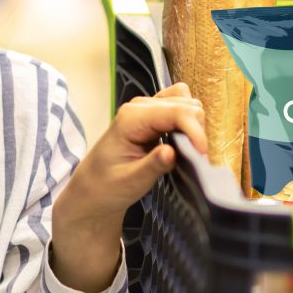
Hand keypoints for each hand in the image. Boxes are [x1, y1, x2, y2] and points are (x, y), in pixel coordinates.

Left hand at [48, 84, 207, 292]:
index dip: (195, 132)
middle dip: (197, 131)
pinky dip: (189, 124)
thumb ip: (152, 165)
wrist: (91, 189)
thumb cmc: (106, 186)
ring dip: (195, 127)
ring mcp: (147, 109)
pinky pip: (181, 109)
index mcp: (132, 118)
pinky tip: (183, 145)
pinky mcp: (153, 117)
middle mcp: (140, 107)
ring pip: (187, 104)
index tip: (201, 157)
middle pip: (187, 105)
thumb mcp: (130, 181)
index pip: (177, 112)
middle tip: (195, 160)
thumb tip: (172, 152)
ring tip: (189, 153)